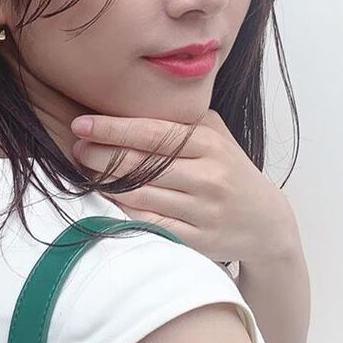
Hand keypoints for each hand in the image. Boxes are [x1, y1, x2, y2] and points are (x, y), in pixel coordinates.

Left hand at [69, 109, 297, 266]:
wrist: (265, 222)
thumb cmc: (228, 170)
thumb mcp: (216, 135)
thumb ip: (181, 119)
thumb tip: (127, 102)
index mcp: (209, 144)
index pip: (152, 133)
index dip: (112, 129)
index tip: (81, 124)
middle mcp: (207, 176)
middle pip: (141, 164)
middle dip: (101, 155)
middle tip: (77, 148)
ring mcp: (202, 211)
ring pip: (140, 195)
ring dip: (107, 184)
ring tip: (87, 172)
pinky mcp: (196, 240)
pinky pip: (149, 224)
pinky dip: (123, 212)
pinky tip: (108, 201)